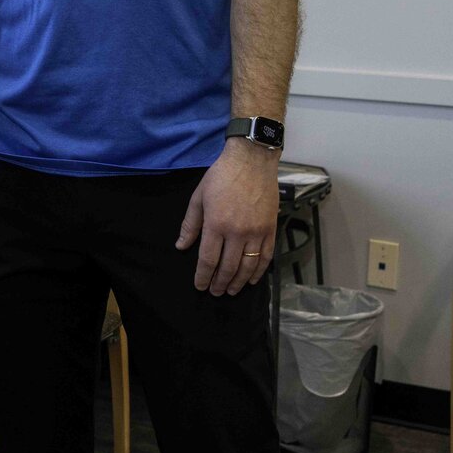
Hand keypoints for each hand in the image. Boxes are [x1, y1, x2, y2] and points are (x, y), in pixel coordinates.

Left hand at [175, 139, 280, 295]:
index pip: (208, 259)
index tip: (200, 286)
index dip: (203, 276)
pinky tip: (252, 279)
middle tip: (215, 292)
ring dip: (238, 282)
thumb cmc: (222, 176)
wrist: (252, 160)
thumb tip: (181, 246)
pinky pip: (266, 256)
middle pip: (228, 267)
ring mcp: (256, 232)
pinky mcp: (270, 229)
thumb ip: (190, 224)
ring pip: (248, 266)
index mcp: (216, 224)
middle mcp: (237, 232)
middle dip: (219, 283)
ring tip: (230, 290)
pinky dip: (259, 271)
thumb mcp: (198, 197)